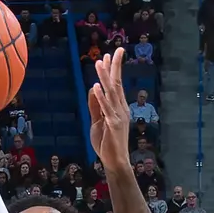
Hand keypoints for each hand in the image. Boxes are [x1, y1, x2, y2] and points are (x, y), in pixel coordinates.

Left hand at [88, 48, 131, 170]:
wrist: (114, 161)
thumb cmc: (106, 143)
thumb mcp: (97, 121)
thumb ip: (95, 106)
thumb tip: (93, 88)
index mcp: (118, 107)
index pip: (116, 85)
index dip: (112, 70)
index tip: (109, 56)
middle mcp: (121, 109)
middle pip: (117, 84)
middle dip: (115, 67)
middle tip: (115, 51)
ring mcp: (118, 116)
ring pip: (111, 93)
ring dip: (105, 77)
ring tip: (100, 63)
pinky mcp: (113, 125)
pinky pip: (106, 108)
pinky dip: (100, 96)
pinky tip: (96, 86)